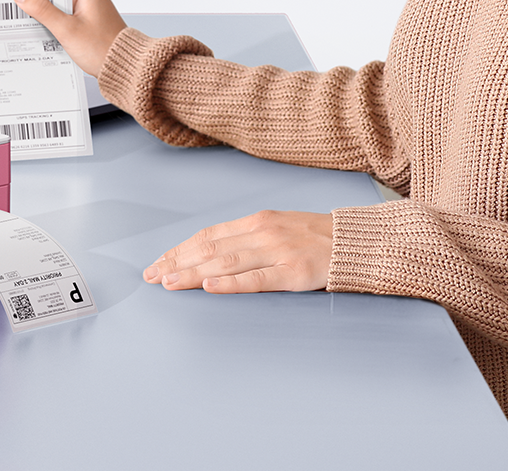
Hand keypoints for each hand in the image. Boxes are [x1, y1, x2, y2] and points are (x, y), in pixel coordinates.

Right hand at [12, 0, 126, 76]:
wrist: (123, 68)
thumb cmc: (103, 49)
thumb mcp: (66, 29)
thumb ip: (42, 10)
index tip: (19, 0)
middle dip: (41, 9)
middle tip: (30, 20)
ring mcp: (89, 8)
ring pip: (59, 10)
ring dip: (50, 21)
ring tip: (46, 32)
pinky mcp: (88, 21)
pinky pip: (67, 19)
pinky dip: (59, 28)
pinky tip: (55, 38)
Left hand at [142, 211, 333, 292]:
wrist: (356, 242)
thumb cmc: (316, 238)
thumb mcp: (279, 227)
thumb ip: (249, 238)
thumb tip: (213, 252)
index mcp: (256, 221)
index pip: (208, 235)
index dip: (180, 249)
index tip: (158, 262)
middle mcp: (262, 233)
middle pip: (210, 249)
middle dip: (177, 262)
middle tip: (151, 276)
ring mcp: (277, 252)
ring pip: (225, 263)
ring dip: (192, 273)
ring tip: (169, 282)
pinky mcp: (293, 273)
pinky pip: (256, 279)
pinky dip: (229, 283)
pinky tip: (209, 287)